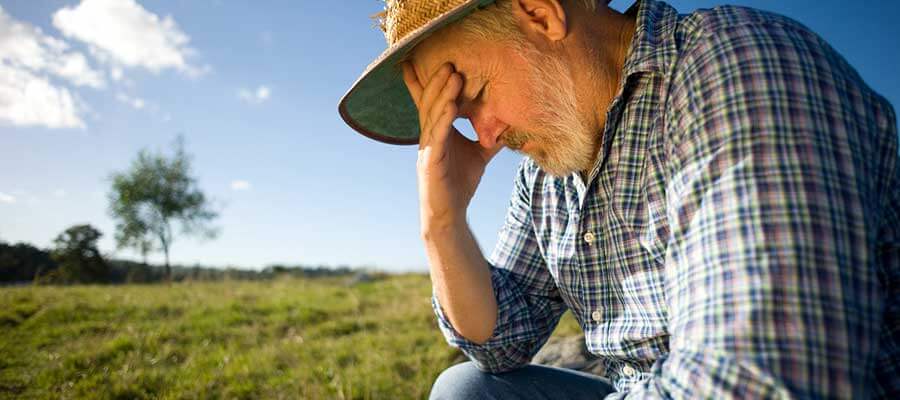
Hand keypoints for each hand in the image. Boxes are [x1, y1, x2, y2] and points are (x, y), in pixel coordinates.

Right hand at [401, 61, 502, 231]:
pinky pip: (437, 136)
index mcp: (437, 132)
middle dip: (437, 82)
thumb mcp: (479, 155)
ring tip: (453, 75)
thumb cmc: (460, 184)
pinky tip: (450, 107)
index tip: (420, 61)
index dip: (424, 83)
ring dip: (442, 95)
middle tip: (449, 61)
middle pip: (430, 103)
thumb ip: (489, 138)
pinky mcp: (430, 161)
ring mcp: (428, 148)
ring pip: (432, 115)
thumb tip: (510, 124)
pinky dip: (443, 119)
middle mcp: (428, 137)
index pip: (430, 103)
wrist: (450, 214)